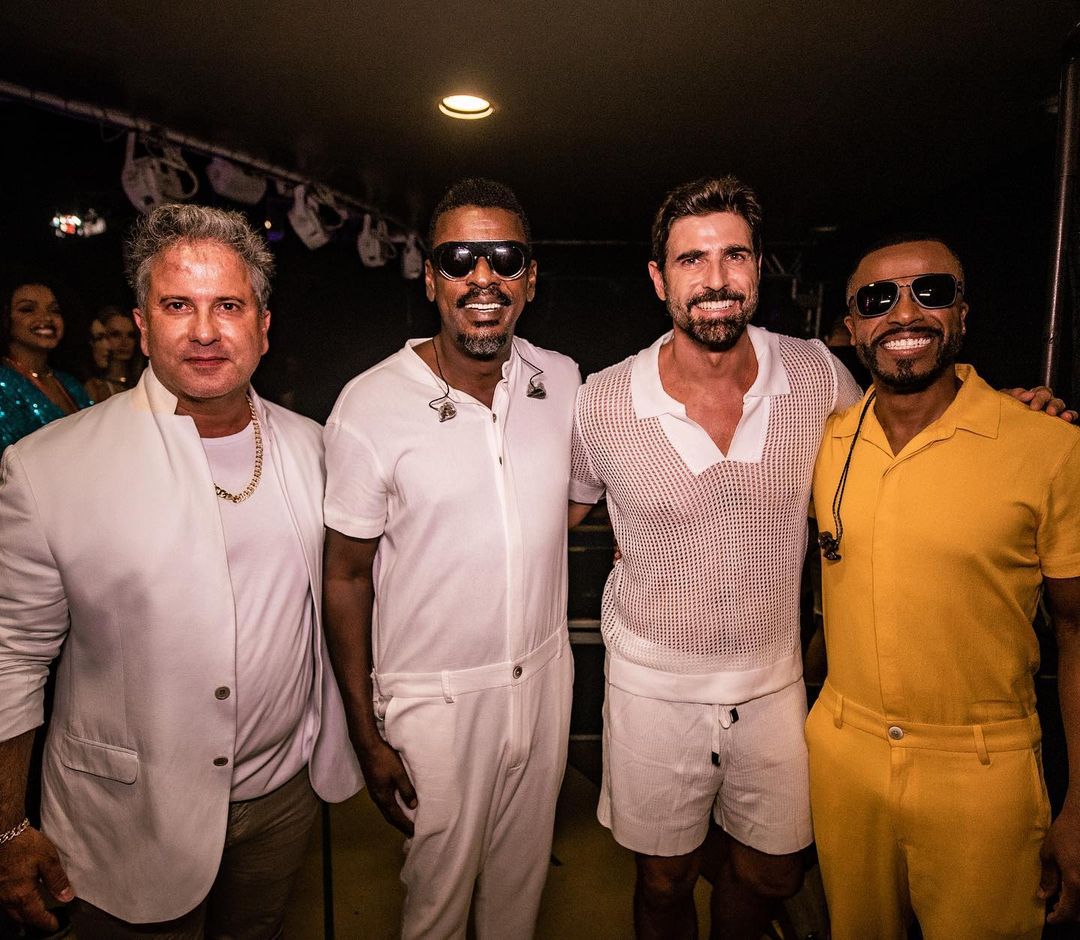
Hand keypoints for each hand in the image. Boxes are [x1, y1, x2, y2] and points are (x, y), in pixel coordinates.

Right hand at [0, 825, 73, 931]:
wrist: (4, 833)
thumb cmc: (26, 845)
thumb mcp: (48, 860)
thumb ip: (57, 880)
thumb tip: (66, 897)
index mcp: (22, 894)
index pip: (35, 916)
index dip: (46, 922)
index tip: (55, 925)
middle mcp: (8, 897)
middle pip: (20, 918)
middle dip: (33, 922)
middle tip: (45, 923)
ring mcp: (0, 892)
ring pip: (11, 911)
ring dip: (22, 916)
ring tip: (33, 916)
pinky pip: (5, 902)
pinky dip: (15, 907)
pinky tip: (20, 901)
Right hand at [357, 737, 416, 836]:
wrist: (367, 746)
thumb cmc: (384, 759)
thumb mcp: (399, 774)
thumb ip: (406, 790)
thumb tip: (413, 806)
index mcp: (383, 797)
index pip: (396, 816)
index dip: (405, 825)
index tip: (414, 833)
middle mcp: (377, 798)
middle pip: (389, 816)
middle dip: (400, 825)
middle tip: (410, 832)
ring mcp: (374, 792)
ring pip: (386, 810)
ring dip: (395, 817)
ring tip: (405, 822)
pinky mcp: (374, 785)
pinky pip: (384, 802)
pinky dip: (392, 808)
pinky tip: (397, 805)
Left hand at [1004, 386, 1077, 422]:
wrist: (1000, 428)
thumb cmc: (1004, 411)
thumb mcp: (1005, 400)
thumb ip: (1014, 395)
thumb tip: (1028, 394)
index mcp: (1032, 396)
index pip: (1041, 392)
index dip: (1040, 397)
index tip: (1034, 407)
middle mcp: (1043, 402)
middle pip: (1052, 398)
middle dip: (1051, 404)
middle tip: (1048, 413)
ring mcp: (1049, 412)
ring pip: (1060, 406)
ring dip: (1060, 409)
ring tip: (1060, 416)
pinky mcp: (1055, 422)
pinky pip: (1067, 416)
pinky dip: (1070, 415)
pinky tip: (1068, 419)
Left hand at [1040, 803, 1079, 922]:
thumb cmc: (1065, 832)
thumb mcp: (1049, 853)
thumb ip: (1048, 878)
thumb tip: (1043, 896)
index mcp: (1075, 881)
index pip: (1069, 911)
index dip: (1058, 918)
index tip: (1050, 919)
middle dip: (1068, 913)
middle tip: (1054, 907)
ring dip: (1076, 905)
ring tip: (1062, 896)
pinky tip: (1072, 886)